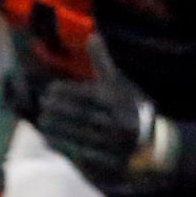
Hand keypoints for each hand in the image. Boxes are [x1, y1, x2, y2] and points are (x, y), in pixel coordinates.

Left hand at [33, 36, 171, 189]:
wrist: (153, 144)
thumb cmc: (129, 106)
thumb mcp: (119, 84)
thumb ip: (102, 62)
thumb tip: (91, 34)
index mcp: (122, 103)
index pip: (89, 95)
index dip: (66, 93)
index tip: (49, 91)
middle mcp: (120, 123)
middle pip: (83, 116)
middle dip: (59, 111)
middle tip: (43, 106)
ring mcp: (117, 145)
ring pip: (81, 135)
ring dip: (58, 129)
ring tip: (42, 122)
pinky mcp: (111, 162)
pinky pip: (82, 154)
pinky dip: (64, 146)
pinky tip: (48, 139)